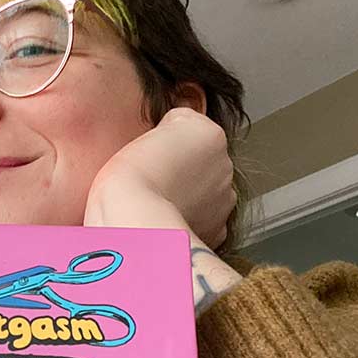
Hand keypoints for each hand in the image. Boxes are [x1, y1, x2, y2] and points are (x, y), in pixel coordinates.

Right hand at [82, 107, 234, 248]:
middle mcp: (225, 165)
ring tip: (161, 202)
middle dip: (183, 171)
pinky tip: (169, 219)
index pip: (190, 132)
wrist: (135, 220)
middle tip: (156, 180)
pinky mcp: (217, 231)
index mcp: (210, 134)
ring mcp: (223, 201)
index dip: (167, 145)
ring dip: (189, 196)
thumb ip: (172, 126)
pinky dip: (191, 220)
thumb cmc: (132, 179)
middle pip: (203, 163)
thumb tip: (174, 136)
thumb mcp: (149, 129)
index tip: (153, 157)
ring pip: (206, 193)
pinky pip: (205, 221)